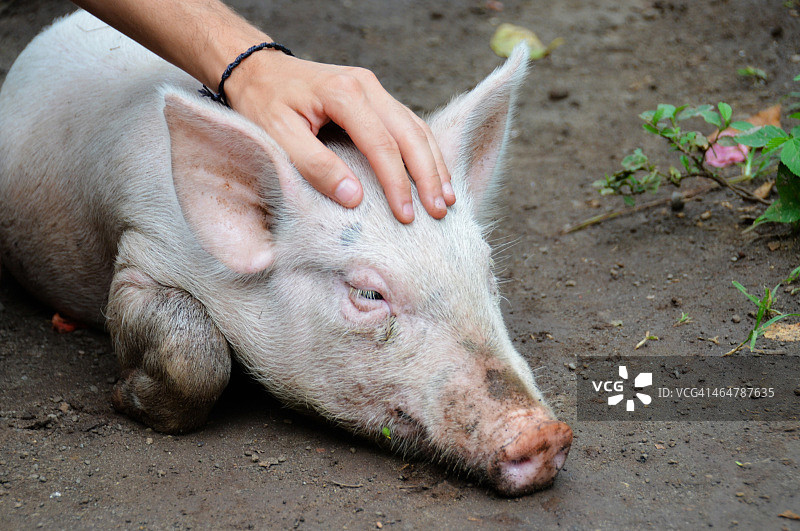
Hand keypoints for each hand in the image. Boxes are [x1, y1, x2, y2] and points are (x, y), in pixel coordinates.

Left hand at [224, 51, 454, 222]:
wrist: (258, 69)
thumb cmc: (263, 102)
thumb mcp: (278, 135)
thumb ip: (314, 166)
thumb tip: (354, 197)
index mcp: (343, 93)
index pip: (381, 144)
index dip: (396, 183)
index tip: (406, 215)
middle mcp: (366, 85)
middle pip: (409, 134)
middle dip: (428, 176)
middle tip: (438, 211)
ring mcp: (374, 88)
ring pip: (416, 128)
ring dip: (434, 164)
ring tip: (446, 198)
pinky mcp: (376, 97)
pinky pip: (409, 125)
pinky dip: (425, 152)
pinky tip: (435, 174)